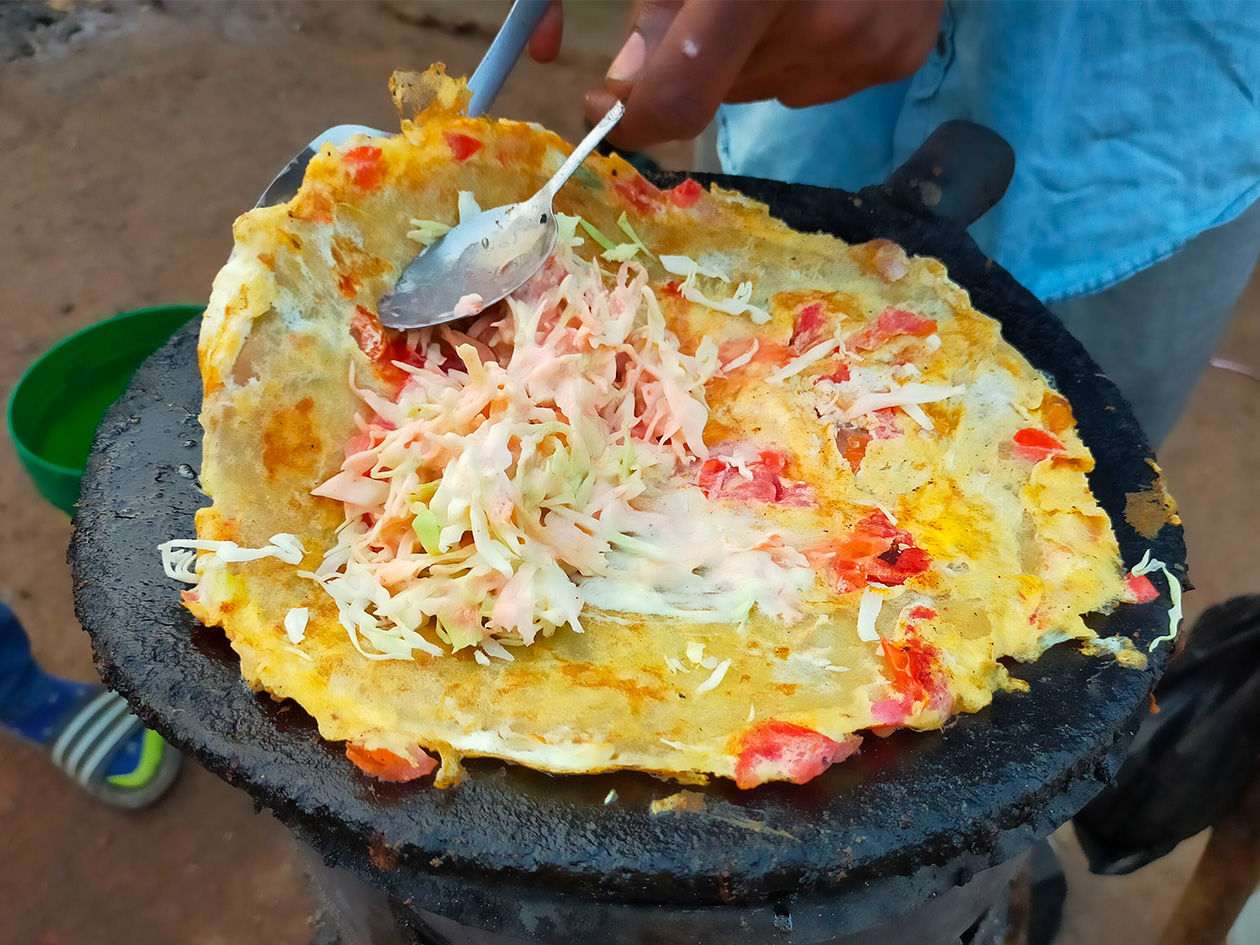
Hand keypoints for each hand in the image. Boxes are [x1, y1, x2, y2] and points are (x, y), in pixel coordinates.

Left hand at [529, 0, 943, 150]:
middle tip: (712, 2)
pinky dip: (802, 54)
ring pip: (764, 88)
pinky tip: (820, 0)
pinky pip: (816, 82)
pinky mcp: (899, 55)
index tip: (606, 106)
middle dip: (696, 61)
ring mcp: (868, 46)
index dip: (633, 116)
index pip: (679, 96)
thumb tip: (626, 80)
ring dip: (750, 56)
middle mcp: (823, 24)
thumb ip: (658, 5)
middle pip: (718, 92)